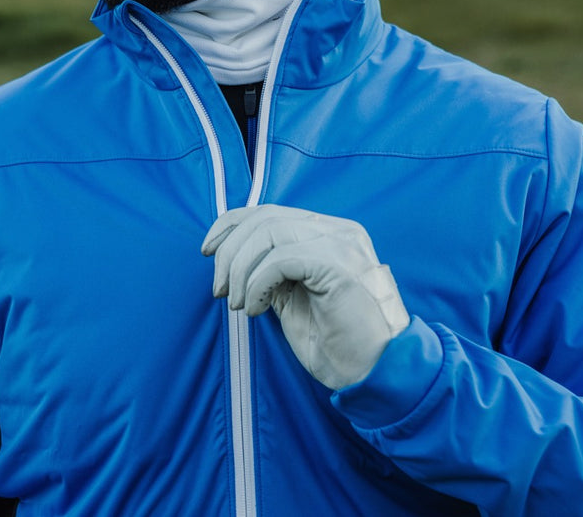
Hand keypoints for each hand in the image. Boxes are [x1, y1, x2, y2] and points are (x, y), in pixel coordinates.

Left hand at [201, 204, 409, 389]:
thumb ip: (272, 272)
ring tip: (238, 303)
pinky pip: (280, 260)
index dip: (230, 226)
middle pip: (264, 218)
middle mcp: (339, 230)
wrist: (373, 372)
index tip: (208, 251)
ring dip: (241, 271)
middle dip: (230, 252)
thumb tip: (233, 259)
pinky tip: (256, 309)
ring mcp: (342, 245)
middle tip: (220, 289)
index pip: (269, 211)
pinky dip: (257, 284)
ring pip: (269, 234)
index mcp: (330, 232)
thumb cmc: (335, 341)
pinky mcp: (339, 266)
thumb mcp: (294, 297)